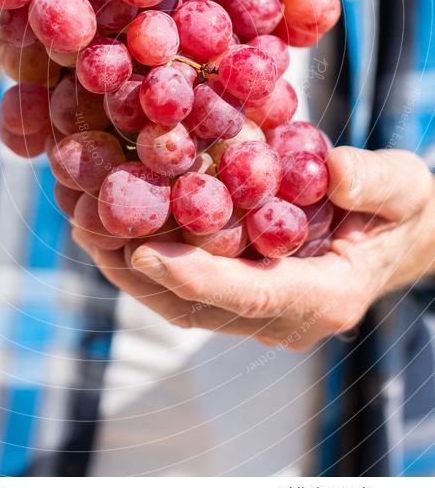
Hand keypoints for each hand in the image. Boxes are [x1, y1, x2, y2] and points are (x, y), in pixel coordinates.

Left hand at [73, 148, 434, 347]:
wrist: (399, 236)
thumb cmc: (402, 211)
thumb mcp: (404, 188)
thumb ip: (375, 183)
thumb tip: (332, 170)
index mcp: (325, 298)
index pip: (251, 296)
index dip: (196, 277)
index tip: (142, 251)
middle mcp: (284, 317)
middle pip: (200, 308)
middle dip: (140, 274)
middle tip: (89, 231)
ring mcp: (260, 311)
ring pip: (185, 304)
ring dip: (131, 269)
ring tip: (84, 224)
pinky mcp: (244, 293)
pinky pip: (189, 284)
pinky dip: (150, 258)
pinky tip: (116, 221)